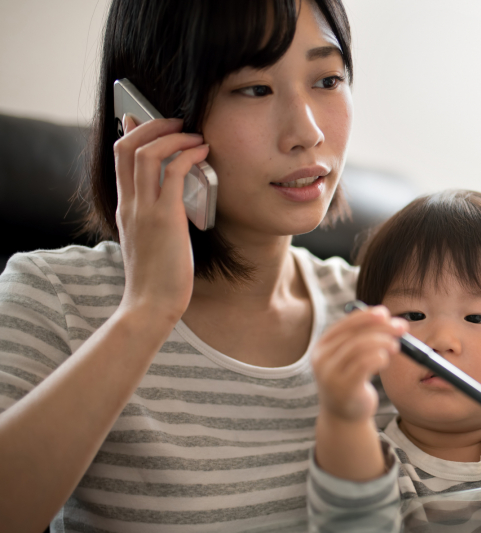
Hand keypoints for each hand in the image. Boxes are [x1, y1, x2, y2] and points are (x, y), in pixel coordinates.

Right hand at [113, 115, 209, 323]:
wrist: (150, 305)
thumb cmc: (156, 279)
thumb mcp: (148, 242)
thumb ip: (153, 219)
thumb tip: (173, 204)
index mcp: (125, 208)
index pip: (119, 159)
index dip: (131, 133)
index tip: (142, 119)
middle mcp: (130, 204)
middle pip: (127, 146)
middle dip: (152, 125)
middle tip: (175, 121)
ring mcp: (144, 209)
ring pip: (147, 152)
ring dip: (173, 135)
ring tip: (194, 134)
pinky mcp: (165, 217)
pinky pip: (173, 172)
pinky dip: (188, 154)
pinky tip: (203, 153)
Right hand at [312, 306, 407, 422]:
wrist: (344, 416)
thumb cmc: (352, 381)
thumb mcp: (352, 357)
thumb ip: (363, 337)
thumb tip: (387, 317)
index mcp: (323, 346)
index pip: (345, 324)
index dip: (366, 316)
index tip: (385, 313)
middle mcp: (322, 358)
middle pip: (354, 334)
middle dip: (381, 327)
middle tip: (401, 328)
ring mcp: (330, 374)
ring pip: (359, 347)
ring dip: (382, 342)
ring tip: (395, 346)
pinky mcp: (343, 388)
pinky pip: (363, 364)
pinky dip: (378, 357)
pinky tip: (385, 359)